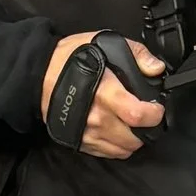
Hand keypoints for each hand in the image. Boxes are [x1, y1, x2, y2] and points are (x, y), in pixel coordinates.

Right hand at [41, 32, 166, 158]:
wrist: (38, 75)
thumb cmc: (71, 58)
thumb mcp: (104, 42)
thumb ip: (136, 54)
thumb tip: (156, 68)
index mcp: (105, 93)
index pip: (138, 115)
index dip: (154, 115)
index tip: (157, 108)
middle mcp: (97, 118)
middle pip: (134, 139)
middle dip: (147, 130)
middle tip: (146, 117)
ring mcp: (88, 134)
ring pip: (123, 150)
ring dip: (133, 140)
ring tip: (133, 125)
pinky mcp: (80, 142)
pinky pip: (108, 153)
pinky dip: (118, 146)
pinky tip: (118, 131)